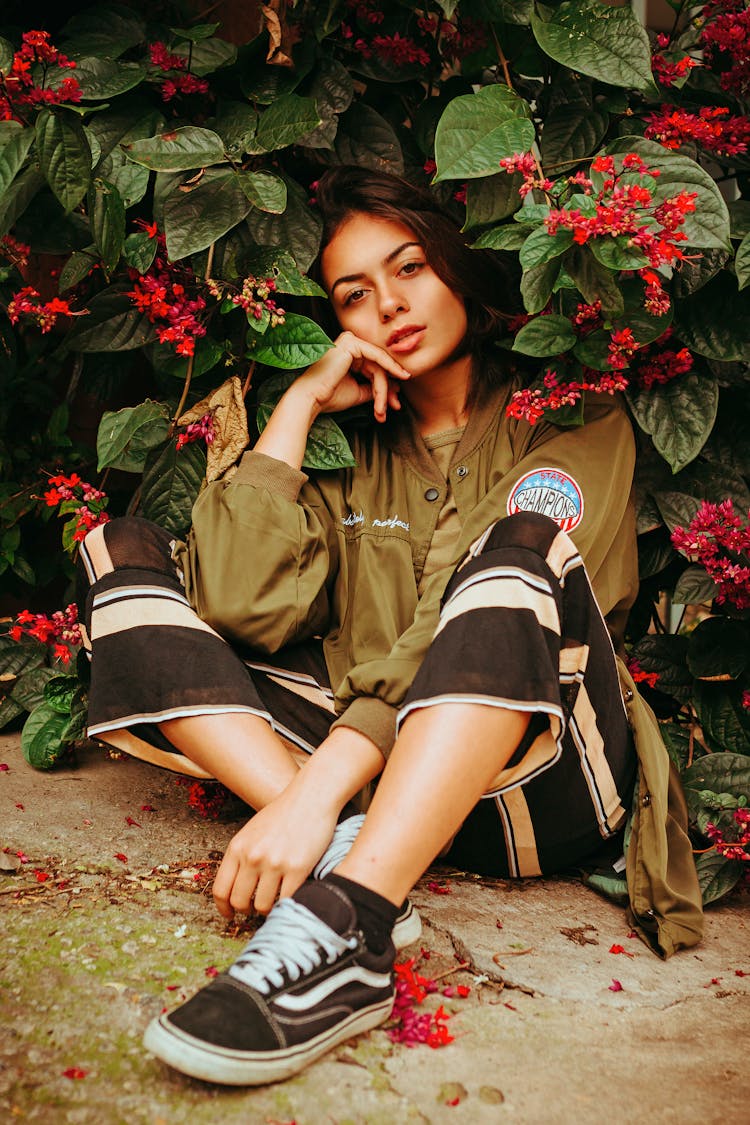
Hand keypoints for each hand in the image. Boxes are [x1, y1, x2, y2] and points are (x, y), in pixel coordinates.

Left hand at [212, 795, 337, 918]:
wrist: (311, 798)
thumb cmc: (283, 813)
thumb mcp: (252, 831)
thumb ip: (242, 856)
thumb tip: (235, 888)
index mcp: (237, 847)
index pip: (220, 889)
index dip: (223, 907)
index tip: (230, 914)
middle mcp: (252, 857)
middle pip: (239, 901)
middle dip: (245, 910)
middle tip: (254, 909)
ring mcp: (274, 863)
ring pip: (262, 906)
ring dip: (267, 909)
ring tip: (273, 901)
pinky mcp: (297, 868)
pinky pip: (285, 900)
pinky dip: (285, 903)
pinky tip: (288, 895)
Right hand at [293, 331, 410, 422]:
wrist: (310, 398)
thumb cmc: (329, 396)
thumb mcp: (358, 392)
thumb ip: (375, 388)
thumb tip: (395, 387)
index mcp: (349, 354)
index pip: (374, 369)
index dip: (386, 388)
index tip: (393, 405)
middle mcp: (349, 344)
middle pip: (378, 367)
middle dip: (388, 388)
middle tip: (395, 406)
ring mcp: (350, 341)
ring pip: (378, 365)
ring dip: (384, 388)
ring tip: (381, 408)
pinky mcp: (352, 343)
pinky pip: (377, 357)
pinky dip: (389, 369)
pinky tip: (400, 378)